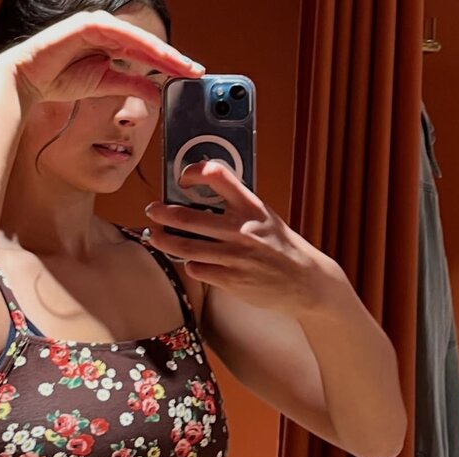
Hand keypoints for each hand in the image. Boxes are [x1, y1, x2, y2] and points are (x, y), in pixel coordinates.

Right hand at [0, 10, 204, 111]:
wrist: (29, 80)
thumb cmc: (60, 80)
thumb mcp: (105, 86)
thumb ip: (130, 86)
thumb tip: (156, 93)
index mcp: (112, 44)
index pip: (147, 54)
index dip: (169, 64)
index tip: (190, 76)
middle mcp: (108, 31)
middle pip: (147, 43)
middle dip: (172, 58)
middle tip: (195, 71)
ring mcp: (98, 25)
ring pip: (137, 37)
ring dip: (160, 51)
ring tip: (180, 65)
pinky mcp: (86, 25)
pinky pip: (118, 33)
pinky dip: (137, 43)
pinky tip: (154, 54)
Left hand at [144, 159, 335, 317]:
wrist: (305, 281)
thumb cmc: (282, 248)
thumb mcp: (265, 218)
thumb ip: (238, 209)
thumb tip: (202, 203)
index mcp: (251, 206)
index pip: (218, 176)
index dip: (194, 173)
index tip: (183, 178)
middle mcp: (242, 229)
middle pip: (189, 217)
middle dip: (163, 213)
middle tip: (153, 211)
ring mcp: (235, 256)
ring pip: (186, 247)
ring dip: (165, 241)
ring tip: (155, 236)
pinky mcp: (231, 280)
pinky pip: (198, 270)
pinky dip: (190, 265)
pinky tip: (189, 262)